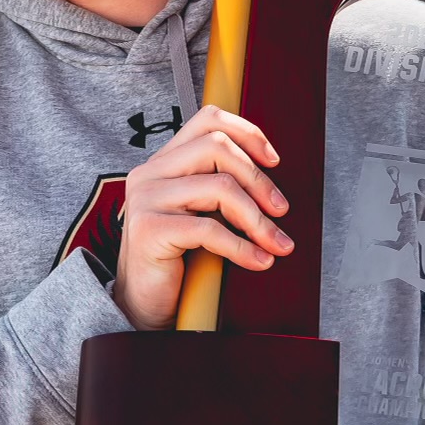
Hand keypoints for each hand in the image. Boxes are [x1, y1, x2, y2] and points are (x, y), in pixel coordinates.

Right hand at [112, 105, 293, 330]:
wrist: (143, 304)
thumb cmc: (179, 259)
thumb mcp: (202, 212)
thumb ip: (220, 186)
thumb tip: (273, 172)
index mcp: (164, 162)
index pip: (207, 120)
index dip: (247, 133)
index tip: (274, 161)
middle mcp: (150, 172)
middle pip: (217, 147)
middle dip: (258, 179)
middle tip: (281, 210)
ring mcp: (146, 199)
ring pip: (219, 187)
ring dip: (257, 218)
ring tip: (277, 243)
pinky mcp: (148, 229)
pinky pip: (209, 229)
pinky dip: (242, 247)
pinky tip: (259, 261)